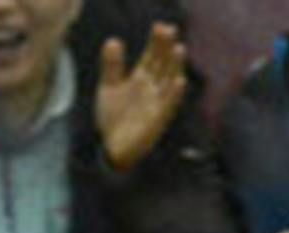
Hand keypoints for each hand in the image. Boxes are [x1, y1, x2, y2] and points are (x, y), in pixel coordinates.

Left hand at [95, 23, 187, 172]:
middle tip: (169, 30)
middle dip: (166, 48)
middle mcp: (152, 89)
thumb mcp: (109, 88)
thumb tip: (114, 40)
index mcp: (141, 79)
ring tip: (179, 49)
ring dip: (175, 66)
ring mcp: (157, 104)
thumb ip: (112, 66)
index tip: (160, 26)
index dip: (156, 42)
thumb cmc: (113, 119)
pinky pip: (168, 106)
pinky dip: (174, 94)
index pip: (152, 56)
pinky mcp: (158, 121)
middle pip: (162, 64)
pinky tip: (179, 81)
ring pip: (169, 82)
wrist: (110, 149)